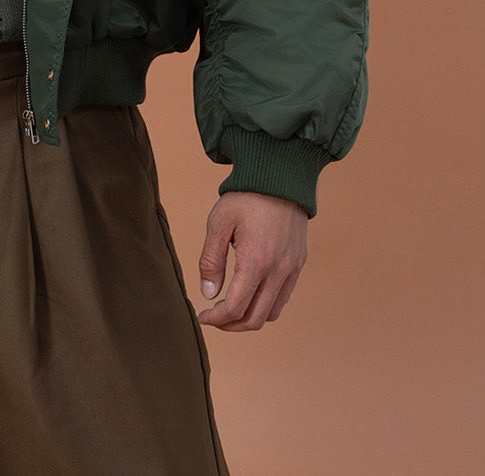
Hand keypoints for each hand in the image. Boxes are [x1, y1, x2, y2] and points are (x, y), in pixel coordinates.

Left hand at [196, 192, 307, 331]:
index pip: (236, 308)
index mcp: (256, 261)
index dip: (216, 319)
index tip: (202, 315)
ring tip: (230, 308)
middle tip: (213, 317)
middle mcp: (278, 271)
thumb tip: (209, 293)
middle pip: (255, 319)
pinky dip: (265, 304)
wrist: (280, 176)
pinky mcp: (298, 263)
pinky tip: (250, 292)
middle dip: (231, 325)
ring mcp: (291, 269)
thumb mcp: (219, 223)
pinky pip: (283, 297)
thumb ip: (211, 260)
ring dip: (249, 317)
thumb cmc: (246, 197)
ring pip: (272, 313)